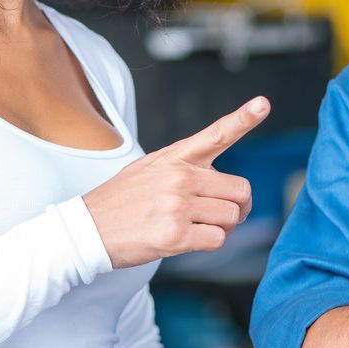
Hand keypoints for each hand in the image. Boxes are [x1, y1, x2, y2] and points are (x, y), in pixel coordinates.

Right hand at [85, 98, 266, 268]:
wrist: (86, 230)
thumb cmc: (120, 202)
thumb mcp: (148, 169)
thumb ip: (184, 167)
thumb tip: (217, 181)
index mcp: (174, 157)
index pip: (216, 134)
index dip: (242, 119)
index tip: (262, 105)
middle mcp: (179, 177)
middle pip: (239, 189)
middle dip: (236, 206)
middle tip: (220, 215)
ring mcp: (178, 205)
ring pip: (232, 217)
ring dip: (222, 227)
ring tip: (195, 227)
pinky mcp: (176, 234)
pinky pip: (217, 239)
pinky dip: (208, 243)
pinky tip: (185, 240)